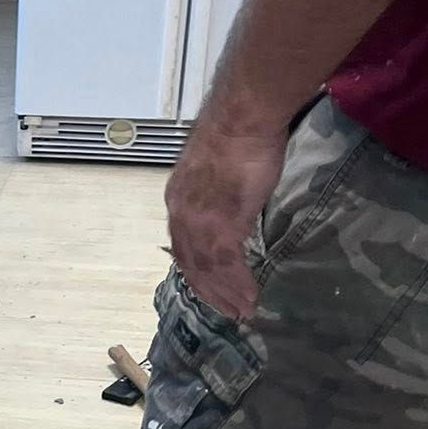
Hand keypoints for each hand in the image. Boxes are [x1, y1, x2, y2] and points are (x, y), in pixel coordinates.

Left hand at [164, 114, 288, 320]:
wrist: (243, 117)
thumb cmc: (238, 133)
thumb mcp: (218, 169)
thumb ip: (217, 193)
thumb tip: (230, 203)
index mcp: (178, 200)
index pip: (184, 246)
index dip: (198, 271)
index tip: (211, 288)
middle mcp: (182, 215)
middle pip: (192, 265)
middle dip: (211, 292)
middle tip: (228, 311)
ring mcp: (200, 222)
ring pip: (209, 270)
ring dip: (227, 294)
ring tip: (243, 312)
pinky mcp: (222, 224)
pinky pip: (228, 265)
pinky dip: (239, 285)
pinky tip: (249, 297)